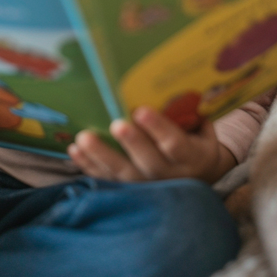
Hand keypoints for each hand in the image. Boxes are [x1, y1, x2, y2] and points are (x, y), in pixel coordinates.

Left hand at [68, 107, 235, 182]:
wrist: (201, 176)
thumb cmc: (197, 141)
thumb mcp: (201, 129)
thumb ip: (187, 113)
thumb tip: (165, 84)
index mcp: (191, 157)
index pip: (175, 144)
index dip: (158, 128)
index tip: (141, 110)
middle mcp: (170, 176)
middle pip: (148, 163)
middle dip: (131, 143)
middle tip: (115, 124)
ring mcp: (149, 188)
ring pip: (124, 175)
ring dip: (101, 156)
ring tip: (83, 138)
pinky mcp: (131, 193)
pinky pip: (108, 181)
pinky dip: (90, 167)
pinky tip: (75, 151)